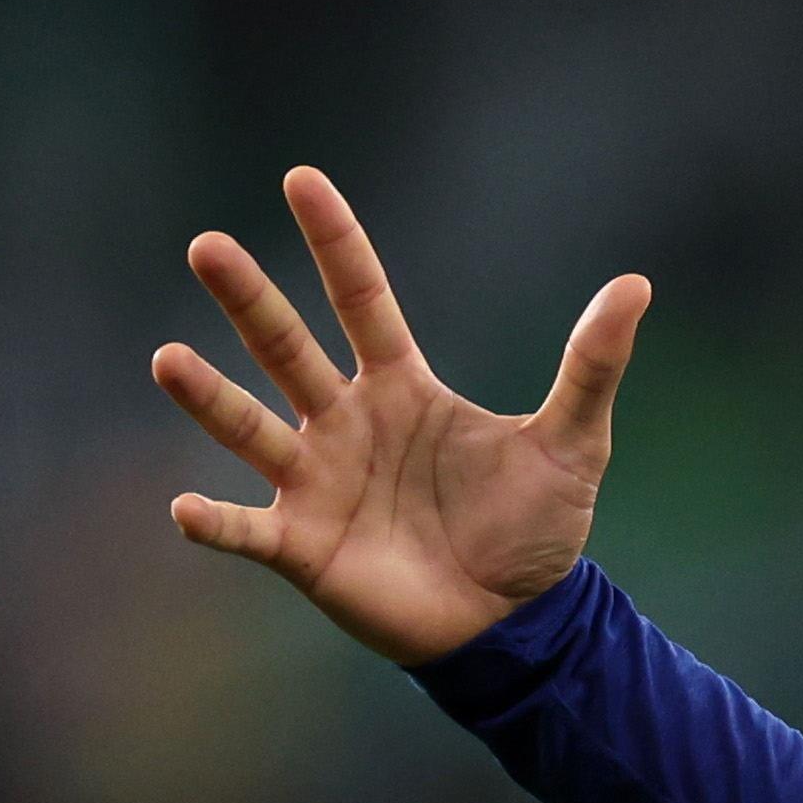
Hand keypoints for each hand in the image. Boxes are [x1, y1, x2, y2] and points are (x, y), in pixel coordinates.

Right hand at [152, 168, 649, 662]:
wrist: (518, 622)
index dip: (336, 243)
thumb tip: (636, 284)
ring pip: (250, 428)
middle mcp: (345, 423)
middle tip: (208, 247)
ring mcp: (318, 482)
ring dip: (209, 398)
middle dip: (250, 302)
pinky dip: (216, 521)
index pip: (362, 301)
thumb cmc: (534, 529)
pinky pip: (247, 529)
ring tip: (167, 359)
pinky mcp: (303, 546)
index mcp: (402, 389)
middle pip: (288, 349)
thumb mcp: (573, 443)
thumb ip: (592, 365)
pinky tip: (184, 507)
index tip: (301, 179)